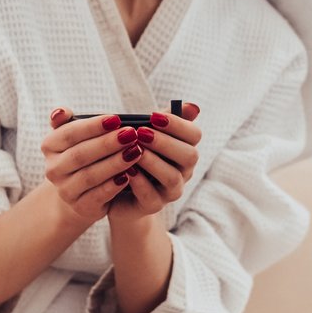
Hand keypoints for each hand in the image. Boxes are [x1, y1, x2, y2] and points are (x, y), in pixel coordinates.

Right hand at [39, 110, 140, 226]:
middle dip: (108, 143)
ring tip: (136, 151)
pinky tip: (129, 175)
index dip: (93, 126)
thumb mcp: (73, 136)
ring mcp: (65, 190)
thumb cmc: (81, 154)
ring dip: (115, 163)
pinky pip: (98, 195)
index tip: (116, 119)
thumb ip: (67, 121)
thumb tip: (60, 112)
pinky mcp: (80, 207)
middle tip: (131, 134)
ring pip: (90, 175)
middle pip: (80, 154)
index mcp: (50, 146)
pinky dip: (114, 185)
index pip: (69, 133)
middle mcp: (53, 169)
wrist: (79, 192)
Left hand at [107, 103, 200, 226]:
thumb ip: (164, 120)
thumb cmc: (134, 154)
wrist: (117, 190)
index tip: (154, 116)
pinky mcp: (154, 206)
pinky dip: (140, 182)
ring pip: (172, 177)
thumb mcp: (146, 134)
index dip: (178, 124)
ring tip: (133, 150)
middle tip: (141, 132)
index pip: (194, 135)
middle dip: (165, 142)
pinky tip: (127, 170)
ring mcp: (171, 191)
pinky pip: (151, 196)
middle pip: (189, 156)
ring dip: (153, 162)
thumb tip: (193, 107)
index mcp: (184, 149)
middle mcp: (184, 171)